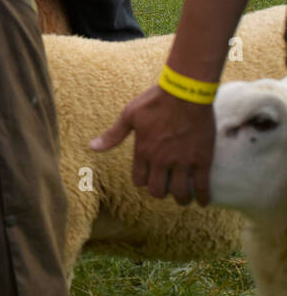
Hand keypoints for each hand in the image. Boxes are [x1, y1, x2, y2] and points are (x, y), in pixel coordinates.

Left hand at [90, 84, 216, 204]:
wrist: (186, 93)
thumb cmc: (155, 102)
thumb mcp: (129, 116)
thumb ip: (113, 135)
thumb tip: (92, 147)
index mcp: (143, 151)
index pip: (139, 180)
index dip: (142, 182)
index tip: (147, 179)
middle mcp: (161, 160)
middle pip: (158, 190)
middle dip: (159, 192)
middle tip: (164, 189)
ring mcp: (182, 162)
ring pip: (179, 192)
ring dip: (181, 198)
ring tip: (183, 198)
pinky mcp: (202, 160)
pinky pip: (202, 186)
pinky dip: (202, 197)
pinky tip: (202, 201)